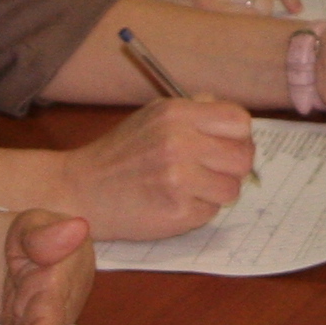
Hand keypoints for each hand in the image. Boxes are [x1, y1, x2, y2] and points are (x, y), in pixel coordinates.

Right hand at [55, 98, 252, 239]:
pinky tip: (174, 202)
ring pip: (231, 189)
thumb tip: (236, 122)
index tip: (225, 145)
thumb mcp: (154, 116)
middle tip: (210, 170)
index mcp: (176, 114)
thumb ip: (195, 111)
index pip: (239, 121)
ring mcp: (178, 180)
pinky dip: (198, 210)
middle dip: (232, 167)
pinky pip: (211, 212)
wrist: (81, 191)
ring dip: (215, 192)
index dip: (237, 136)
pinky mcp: (177, 213)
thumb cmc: (121, 153)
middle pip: (243, 157)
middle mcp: (179, 143)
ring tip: (188, 187)